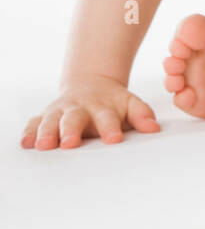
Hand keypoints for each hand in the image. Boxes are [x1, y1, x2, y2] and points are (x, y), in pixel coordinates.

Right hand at [20, 75, 160, 149]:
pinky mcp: (46, 116)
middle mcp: (79, 108)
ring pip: (52, 121)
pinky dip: (30, 131)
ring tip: (45, 145)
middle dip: (72, 131)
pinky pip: (35, 122)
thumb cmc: (112, 103)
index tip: (114, 139)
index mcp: (102, 107)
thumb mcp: (130, 103)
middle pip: (75, 119)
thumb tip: (154, 128)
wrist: (91, 83)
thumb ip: (141, 114)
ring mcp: (61, 111)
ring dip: (47, 132)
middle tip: (72, 143)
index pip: (107, 118)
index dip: (110, 128)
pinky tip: (26, 143)